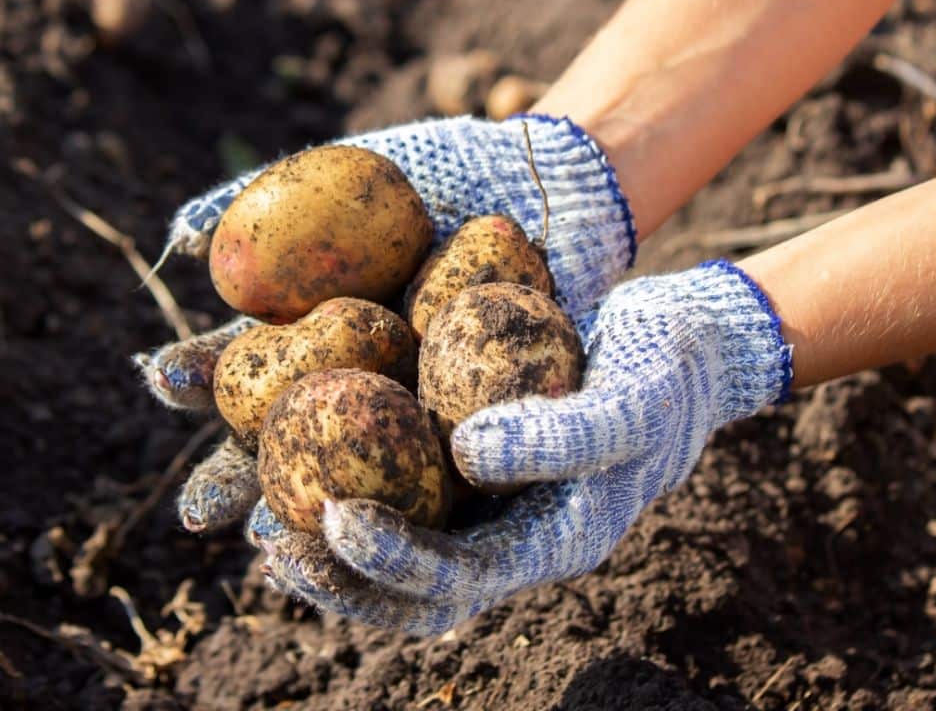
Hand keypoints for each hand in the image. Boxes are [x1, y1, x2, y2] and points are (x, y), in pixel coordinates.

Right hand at [147, 114, 637, 532]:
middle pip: (278, 441)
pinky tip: (373, 535)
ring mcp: (407, 412)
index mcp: (307, 329)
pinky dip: (398, 512)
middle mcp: (348, 382)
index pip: (237, 364)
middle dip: (234, 479)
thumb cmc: (444, 171)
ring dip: (304, 513)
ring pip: (343, 476)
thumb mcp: (354, 170)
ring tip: (271, 540)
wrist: (545, 181)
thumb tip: (181, 237)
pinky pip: (429, 480)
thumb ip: (269, 197)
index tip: (162, 380)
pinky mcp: (471, 434)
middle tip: (202, 512)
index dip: (197, 376)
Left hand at [253, 260, 791, 633]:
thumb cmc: (665, 376)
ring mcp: (478, 502)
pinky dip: (344, 475)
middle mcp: (501, 535)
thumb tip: (466, 454)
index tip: (334, 520)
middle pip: (407, 587)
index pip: (459, 579)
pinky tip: (291, 447)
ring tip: (256, 514)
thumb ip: (562, 435)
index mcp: (545, 542)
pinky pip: (394, 481)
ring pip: (390, 543)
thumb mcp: (630, 401)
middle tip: (271, 540)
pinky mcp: (458, 456)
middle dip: (338, 576)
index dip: (395, 561)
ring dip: (323, 541)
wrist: (679, 349)